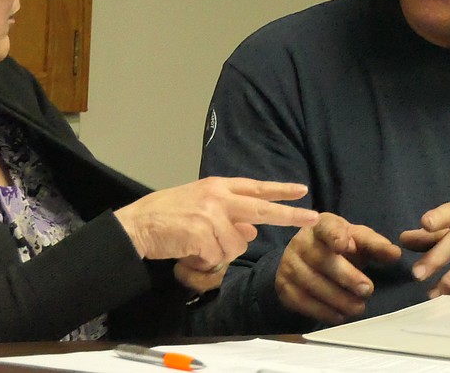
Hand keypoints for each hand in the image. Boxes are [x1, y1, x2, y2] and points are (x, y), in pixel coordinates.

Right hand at [114, 177, 317, 284]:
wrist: (137, 225)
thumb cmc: (167, 216)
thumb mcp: (200, 208)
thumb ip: (228, 215)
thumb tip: (253, 231)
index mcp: (217, 186)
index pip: (255, 188)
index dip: (279, 190)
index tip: (302, 191)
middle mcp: (218, 197)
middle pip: (262, 209)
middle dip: (290, 214)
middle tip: (312, 216)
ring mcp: (211, 215)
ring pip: (236, 245)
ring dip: (219, 253)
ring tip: (196, 247)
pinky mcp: (203, 234)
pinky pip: (217, 257)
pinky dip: (205, 262)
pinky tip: (189, 254)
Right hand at [275, 212, 401, 323]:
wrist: (306, 260)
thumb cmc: (338, 248)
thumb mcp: (358, 241)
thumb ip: (376, 246)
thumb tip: (395, 254)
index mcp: (321, 225)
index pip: (327, 227)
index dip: (335, 235)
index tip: (345, 245)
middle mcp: (301, 242)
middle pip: (321, 259)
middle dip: (346, 276)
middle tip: (368, 290)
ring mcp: (289, 264)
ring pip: (312, 283)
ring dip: (338, 299)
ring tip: (358, 307)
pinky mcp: (283, 286)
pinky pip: (302, 301)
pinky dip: (323, 311)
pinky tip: (340, 315)